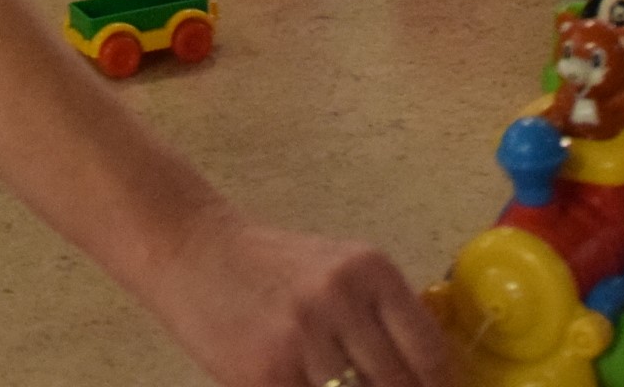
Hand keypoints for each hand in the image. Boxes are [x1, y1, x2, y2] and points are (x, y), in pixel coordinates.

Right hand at [142, 208, 448, 386]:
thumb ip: (383, 315)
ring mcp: (303, 338)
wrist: (193, 250)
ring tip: (342, 386)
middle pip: (400, 386)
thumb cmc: (272, 266)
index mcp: (372, 270)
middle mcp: (342, 299)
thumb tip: (429, 376)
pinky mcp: (265, 373)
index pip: (430, 352)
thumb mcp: (340, 270)